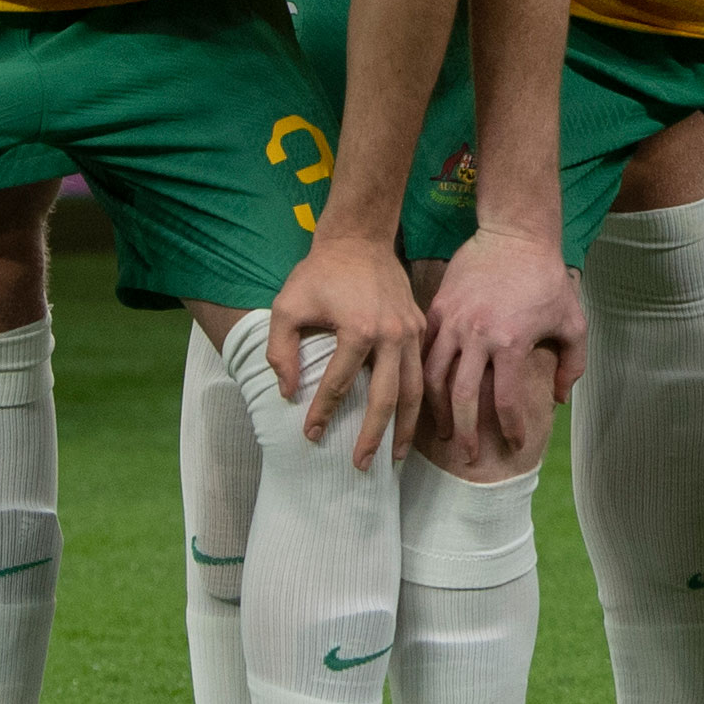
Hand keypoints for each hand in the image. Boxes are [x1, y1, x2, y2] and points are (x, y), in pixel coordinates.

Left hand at [260, 230, 425, 466]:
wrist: (359, 239)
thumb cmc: (319, 272)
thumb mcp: (287, 306)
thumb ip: (280, 351)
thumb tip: (288, 392)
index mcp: (359, 329)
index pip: (338, 384)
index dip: (321, 412)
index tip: (310, 435)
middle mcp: (392, 335)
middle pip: (386, 399)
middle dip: (373, 436)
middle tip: (361, 465)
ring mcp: (411, 331)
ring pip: (414, 390)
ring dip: (406, 426)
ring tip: (397, 456)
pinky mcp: (419, 327)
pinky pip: (422, 371)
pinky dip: (419, 400)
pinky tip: (410, 421)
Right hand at [422, 227, 586, 461]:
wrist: (515, 234)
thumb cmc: (548, 279)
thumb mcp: (573, 322)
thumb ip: (572, 364)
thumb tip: (558, 399)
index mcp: (511, 343)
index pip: (505, 401)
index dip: (510, 428)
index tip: (515, 444)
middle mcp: (477, 336)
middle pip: (462, 398)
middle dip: (464, 432)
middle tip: (467, 456)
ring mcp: (453, 322)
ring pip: (434, 376)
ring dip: (436, 410)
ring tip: (442, 431)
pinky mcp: (437, 308)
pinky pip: (425, 350)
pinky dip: (424, 375)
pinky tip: (428, 392)